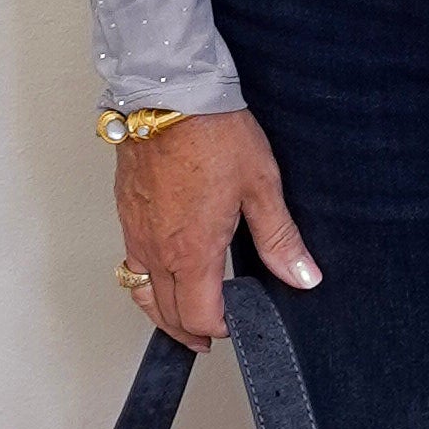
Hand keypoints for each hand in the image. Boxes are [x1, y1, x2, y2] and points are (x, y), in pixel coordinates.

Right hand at [114, 111, 317, 345]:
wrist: (170, 93)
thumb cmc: (213, 133)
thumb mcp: (262, 186)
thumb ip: (280, 239)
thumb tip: (303, 276)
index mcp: (193, 251)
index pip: (199, 317)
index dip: (221, 328)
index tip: (238, 322)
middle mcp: (158, 250)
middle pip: (167, 313)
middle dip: (191, 330)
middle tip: (211, 335)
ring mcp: (136, 233)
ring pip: (141, 293)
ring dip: (163, 313)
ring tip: (181, 319)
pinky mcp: (125, 214)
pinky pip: (129, 263)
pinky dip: (145, 281)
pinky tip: (161, 272)